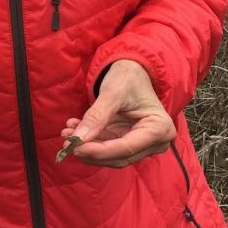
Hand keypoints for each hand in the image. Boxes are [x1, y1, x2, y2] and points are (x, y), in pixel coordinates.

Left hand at [61, 59, 176, 167]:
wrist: (132, 71)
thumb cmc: (128, 77)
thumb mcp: (112, 93)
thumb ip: (96, 116)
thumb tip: (78, 139)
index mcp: (160, 128)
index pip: (127, 148)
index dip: (100, 151)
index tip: (76, 148)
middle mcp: (156, 141)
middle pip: (120, 156)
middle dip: (91, 151)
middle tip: (67, 143)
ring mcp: (143, 144)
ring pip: (111, 156)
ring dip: (88, 147)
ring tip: (67, 134)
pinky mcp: (129, 142)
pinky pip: (107, 149)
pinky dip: (90, 142)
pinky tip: (73, 130)